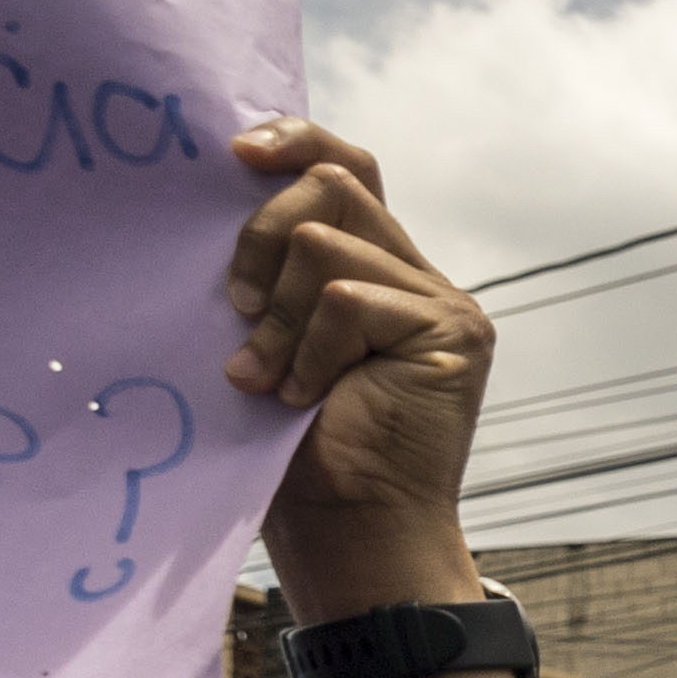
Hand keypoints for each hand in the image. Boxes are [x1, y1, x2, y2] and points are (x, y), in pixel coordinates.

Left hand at [222, 122, 495, 615]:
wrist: (351, 537)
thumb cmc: (295, 455)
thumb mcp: (266, 341)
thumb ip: (270, 273)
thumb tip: (224, 194)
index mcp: (373, 271)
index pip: (347, 167)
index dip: (295, 140)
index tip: (234, 153)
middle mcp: (416, 277)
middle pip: (334, 185)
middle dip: (261, 238)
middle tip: (236, 309)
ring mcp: (442, 303)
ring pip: (329, 242)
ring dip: (277, 315)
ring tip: (268, 379)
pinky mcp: (453, 332)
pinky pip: (349, 299)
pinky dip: (309, 349)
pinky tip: (305, 397)